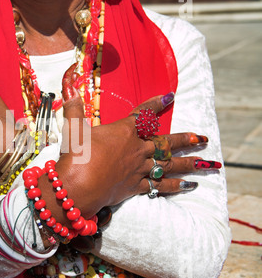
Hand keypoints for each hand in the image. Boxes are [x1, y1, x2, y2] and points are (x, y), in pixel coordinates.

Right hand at [38, 64, 221, 225]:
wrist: (79, 185)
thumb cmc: (78, 154)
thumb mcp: (74, 128)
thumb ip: (74, 109)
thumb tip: (69, 90)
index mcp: (124, 131)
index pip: (143, 114)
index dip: (156, 104)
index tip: (170, 96)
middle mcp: (137, 149)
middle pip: (165, 142)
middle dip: (185, 139)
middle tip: (203, 138)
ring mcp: (139, 169)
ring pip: (168, 164)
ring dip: (188, 162)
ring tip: (208, 162)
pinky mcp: (135, 187)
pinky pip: (160, 186)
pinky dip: (175, 186)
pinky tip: (189, 185)